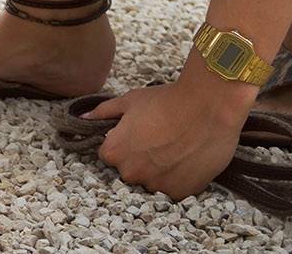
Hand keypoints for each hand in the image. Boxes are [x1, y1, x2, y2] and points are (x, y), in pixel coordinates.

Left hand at [83, 79, 249, 200]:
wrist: (209, 107)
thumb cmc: (167, 101)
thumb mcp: (129, 101)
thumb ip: (103, 112)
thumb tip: (84, 117)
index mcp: (114, 152)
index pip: (109, 155)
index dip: (123, 143)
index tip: (138, 134)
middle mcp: (131, 173)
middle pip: (129, 170)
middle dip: (140, 158)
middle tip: (159, 139)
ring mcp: (157, 185)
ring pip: (152, 181)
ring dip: (159, 170)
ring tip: (176, 148)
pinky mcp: (182, 192)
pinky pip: (173, 189)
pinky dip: (178, 178)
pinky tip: (186, 159)